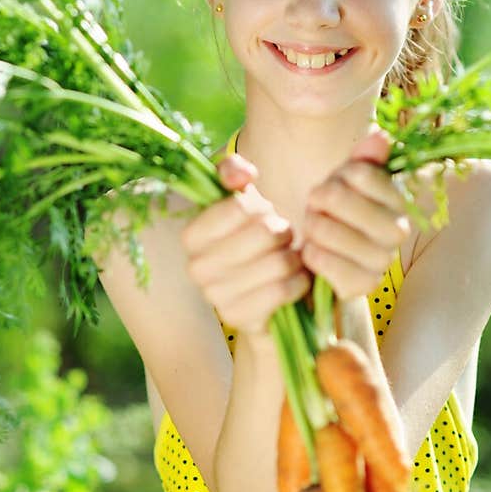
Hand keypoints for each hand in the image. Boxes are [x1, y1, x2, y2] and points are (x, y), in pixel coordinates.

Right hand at [181, 151, 312, 339]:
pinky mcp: (240, 319)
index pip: (239, 208)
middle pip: (264, 233)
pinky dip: (300, 282)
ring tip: (290, 259)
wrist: (265, 294)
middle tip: (283, 240)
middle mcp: (196, 267)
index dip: (262, 209)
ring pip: (278, 263)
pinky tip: (296, 280)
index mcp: (190, 235)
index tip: (263, 217)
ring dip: (294, 258)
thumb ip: (233, 171)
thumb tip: (241, 176)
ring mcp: (216, 297)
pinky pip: (284, 290)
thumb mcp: (242, 200)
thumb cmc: (253, 239)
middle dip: (283, 232)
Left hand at [299, 126, 410, 300]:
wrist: (335, 260)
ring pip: (326, 230)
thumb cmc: (340, 213)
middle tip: (316, 208)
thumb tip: (380, 137)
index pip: (358, 173)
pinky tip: (314, 252)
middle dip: (318, 200)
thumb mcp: (349, 181)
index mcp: (398, 199)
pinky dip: (310, 254)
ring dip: (311, 227)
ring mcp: (382, 261)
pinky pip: (321, 260)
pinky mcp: (363, 286)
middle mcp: (398, 230)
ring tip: (315, 230)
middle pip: (338, 199)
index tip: (334, 185)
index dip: (337, 177)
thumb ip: (365, 159)